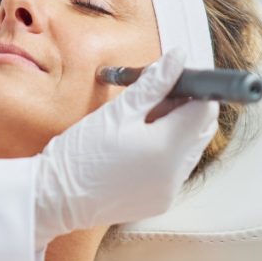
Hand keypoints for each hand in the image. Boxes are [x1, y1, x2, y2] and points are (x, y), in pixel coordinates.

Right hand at [32, 49, 218, 245]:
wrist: (56, 198)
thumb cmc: (80, 154)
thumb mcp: (117, 112)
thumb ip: (153, 84)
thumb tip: (177, 59)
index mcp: (167, 148)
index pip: (206, 109)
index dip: (195, 89)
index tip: (174, 79)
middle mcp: (176, 173)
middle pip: (202, 129)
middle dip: (186, 108)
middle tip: (154, 98)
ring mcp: (169, 190)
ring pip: (189, 149)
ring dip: (175, 130)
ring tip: (139, 124)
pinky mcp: (160, 201)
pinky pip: (175, 169)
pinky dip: (165, 153)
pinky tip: (136, 147)